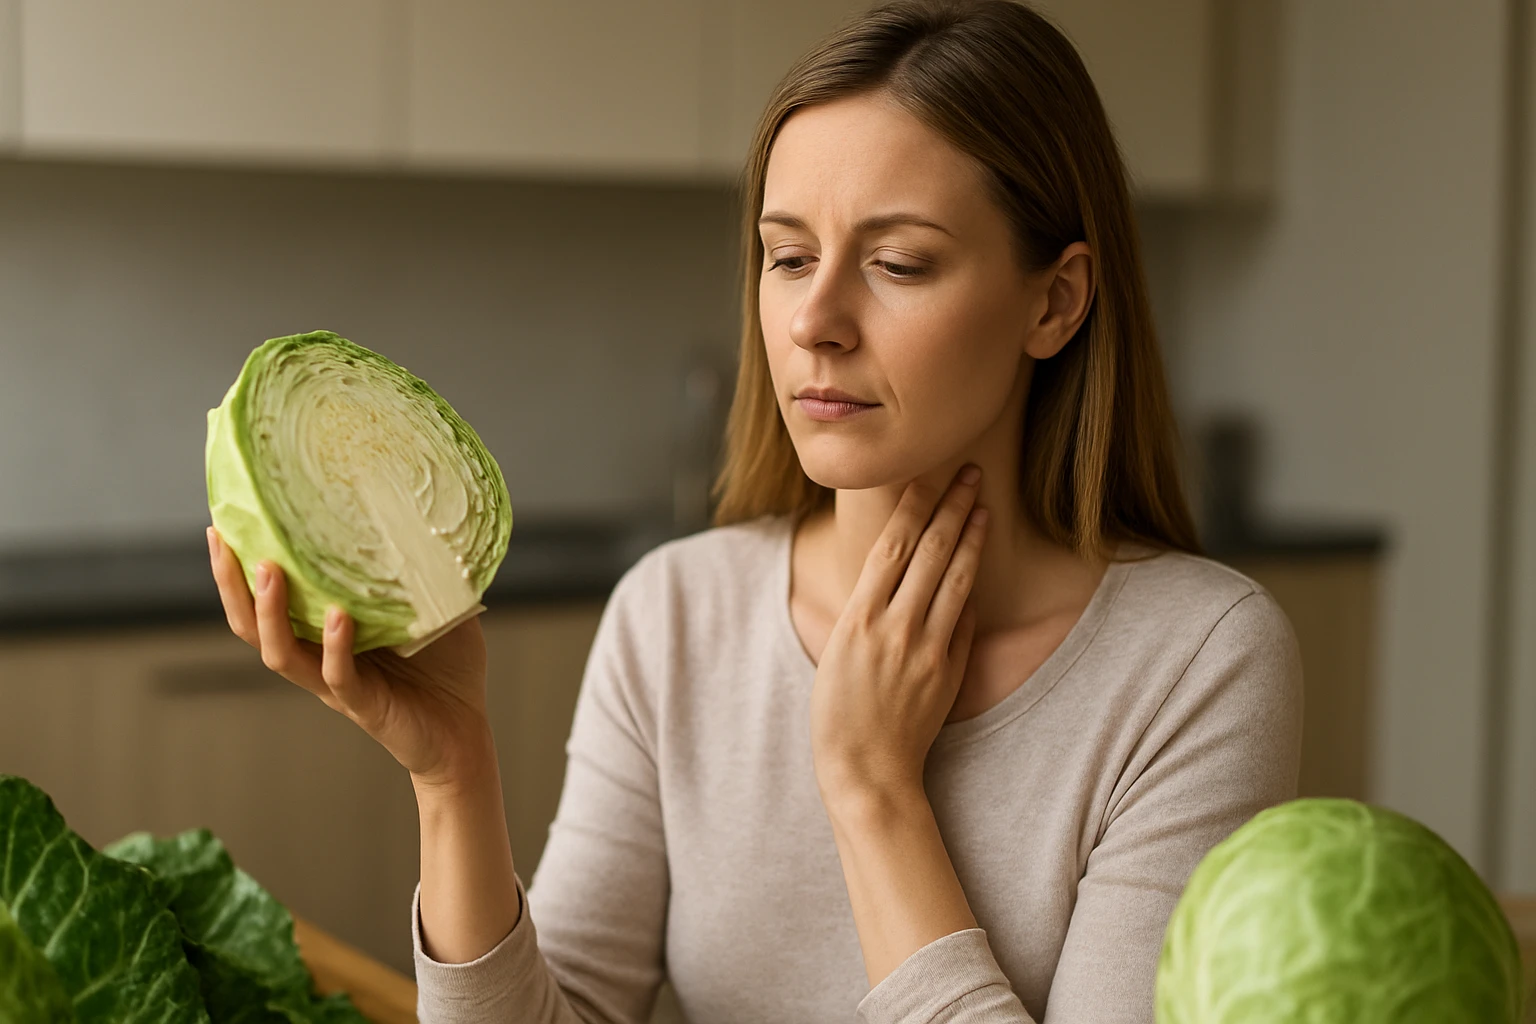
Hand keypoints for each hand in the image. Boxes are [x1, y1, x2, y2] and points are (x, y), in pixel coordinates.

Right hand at [207, 526, 494, 788]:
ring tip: (268, 570)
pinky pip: (338, 676)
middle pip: (252, 627)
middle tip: (221, 541)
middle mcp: (318, 661)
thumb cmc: (447, 670)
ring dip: (270, 612)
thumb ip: (423, 570)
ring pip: (281, 653)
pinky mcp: (364, 707)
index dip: (239, 570)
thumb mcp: (434, 607)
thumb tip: (426, 515)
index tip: (224, 523)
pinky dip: (335, 646)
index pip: (268, 602)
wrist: (467, 733)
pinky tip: (338, 617)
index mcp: (324, 636)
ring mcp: (337, 686)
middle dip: (230, 585)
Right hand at [809, 466, 988, 807]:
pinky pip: (965, 620)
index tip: (928, 476)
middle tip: (970, 473)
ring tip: (983, 506)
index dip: (913, 507)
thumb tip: (906, 575)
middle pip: (930, 552)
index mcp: (859, 618)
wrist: (866, 771)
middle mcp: (894, 627)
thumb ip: (870, 611)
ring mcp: (925, 649)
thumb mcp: (838, 651)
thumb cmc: (839, 714)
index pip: (892, 547)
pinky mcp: (948, 671)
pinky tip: (977, 562)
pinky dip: (971, 589)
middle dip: (952, 507)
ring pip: (955, 579)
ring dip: (971, 537)